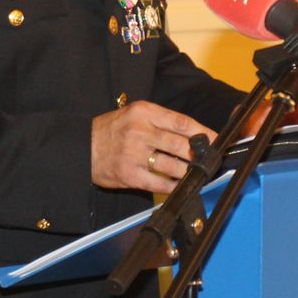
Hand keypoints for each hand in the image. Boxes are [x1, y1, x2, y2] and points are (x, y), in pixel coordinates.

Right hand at [90, 100, 214, 191]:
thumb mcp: (134, 115)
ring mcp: (134, 154)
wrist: (82, 148)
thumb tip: (193, 136)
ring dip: (188, 172)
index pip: (181, 122)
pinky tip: (178, 185)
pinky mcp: (129, 174)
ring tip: (195, 174)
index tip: (216, 140)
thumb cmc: (111, 130)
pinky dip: (172, 186)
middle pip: (181, 145)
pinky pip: (159, 183)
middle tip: (209, 160)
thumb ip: (161, 122)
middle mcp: (140, 131)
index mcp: (143, 112)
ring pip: (173, 166)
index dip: (203, 133)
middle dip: (199, 155)